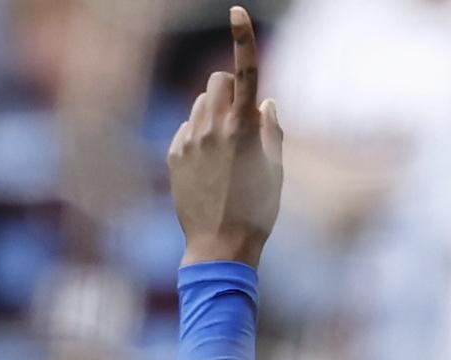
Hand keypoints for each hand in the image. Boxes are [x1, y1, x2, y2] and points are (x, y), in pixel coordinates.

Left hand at [169, 6, 282, 265]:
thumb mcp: (276, 171)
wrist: (219, 245)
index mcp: (244, 129)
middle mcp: (213, 128)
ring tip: (224, 149)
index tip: (236, 11)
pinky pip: (186, 128)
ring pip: (199, 104)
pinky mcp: (174, 154)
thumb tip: (267, 102)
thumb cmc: (258, 210)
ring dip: (213, 114)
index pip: (244, 72)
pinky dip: (198, 136)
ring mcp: (189, 140)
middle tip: (240, 114)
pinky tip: (208, 166)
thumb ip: (273, 130)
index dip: (243, 38)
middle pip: (215, 81)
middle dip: (228, 87)